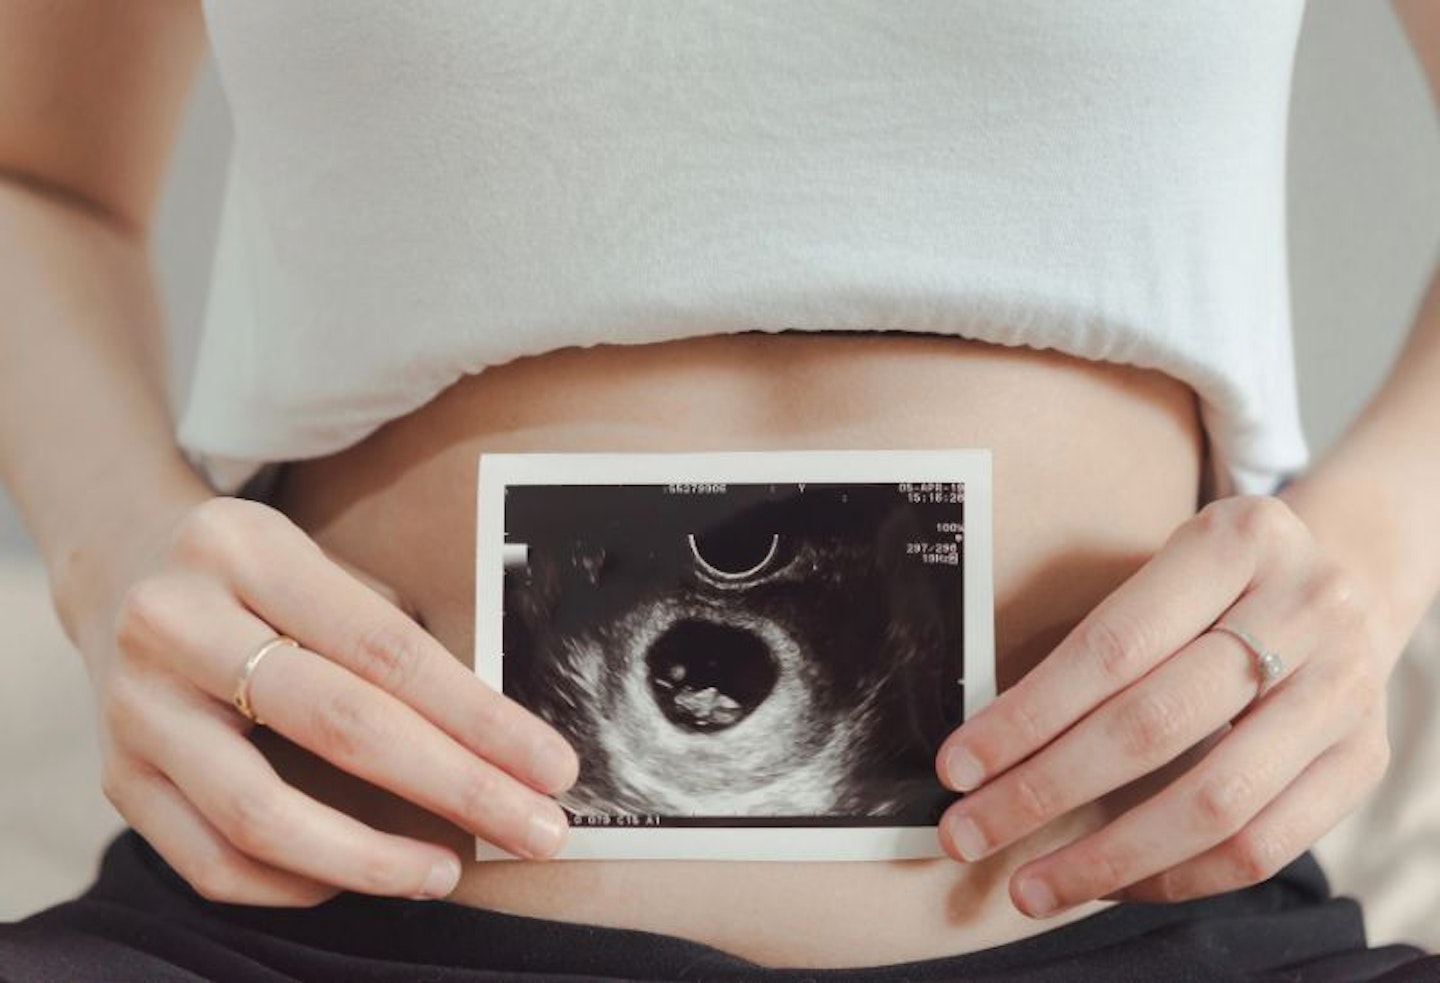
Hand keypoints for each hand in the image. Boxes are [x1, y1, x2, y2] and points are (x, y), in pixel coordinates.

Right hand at [68, 495, 579, 905]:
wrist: (121, 566)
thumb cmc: (260, 576)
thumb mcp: (322, 562)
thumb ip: (392, 635)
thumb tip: (500, 739)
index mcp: (246, 550)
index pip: (387, 650)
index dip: (480, 718)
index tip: (553, 767)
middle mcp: (176, 623)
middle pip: (340, 725)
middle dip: (458, 788)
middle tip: (538, 831)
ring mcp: (135, 707)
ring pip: (261, 814)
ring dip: (373, 859)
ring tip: (448, 872)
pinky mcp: (115, 776)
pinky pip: (210, 860)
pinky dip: (294, 882)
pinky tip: (358, 875)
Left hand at [932, 494, 1395, 917]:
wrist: (1347, 582)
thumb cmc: (1215, 585)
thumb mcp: (1165, 568)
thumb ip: (1095, 642)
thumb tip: (983, 745)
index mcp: (1239, 540)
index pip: (1111, 647)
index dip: (1025, 717)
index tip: (956, 766)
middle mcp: (1307, 608)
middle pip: (1153, 726)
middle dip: (1043, 792)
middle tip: (967, 833)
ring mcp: (1346, 689)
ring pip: (1212, 802)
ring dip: (1104, 858)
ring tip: (1029, 885)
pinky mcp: (1365, 760)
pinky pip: (1263, 846)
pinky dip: (1178, 877)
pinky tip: (1110, 883)